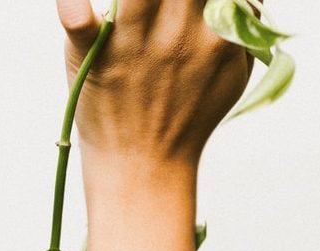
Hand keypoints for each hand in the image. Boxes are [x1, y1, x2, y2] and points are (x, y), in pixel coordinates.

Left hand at [56, 0, 250, 167]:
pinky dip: (72, 6)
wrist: (145, 166)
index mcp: (218, 37)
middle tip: (166, 8)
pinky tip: (73, 2)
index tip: (197, 4)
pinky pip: (77, 20)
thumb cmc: (188, 117)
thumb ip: (243, 32)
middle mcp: (179, 34)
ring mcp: (134, 43)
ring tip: (135, 6)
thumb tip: (247, 0)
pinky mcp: (93, 54)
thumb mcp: (232, 77)